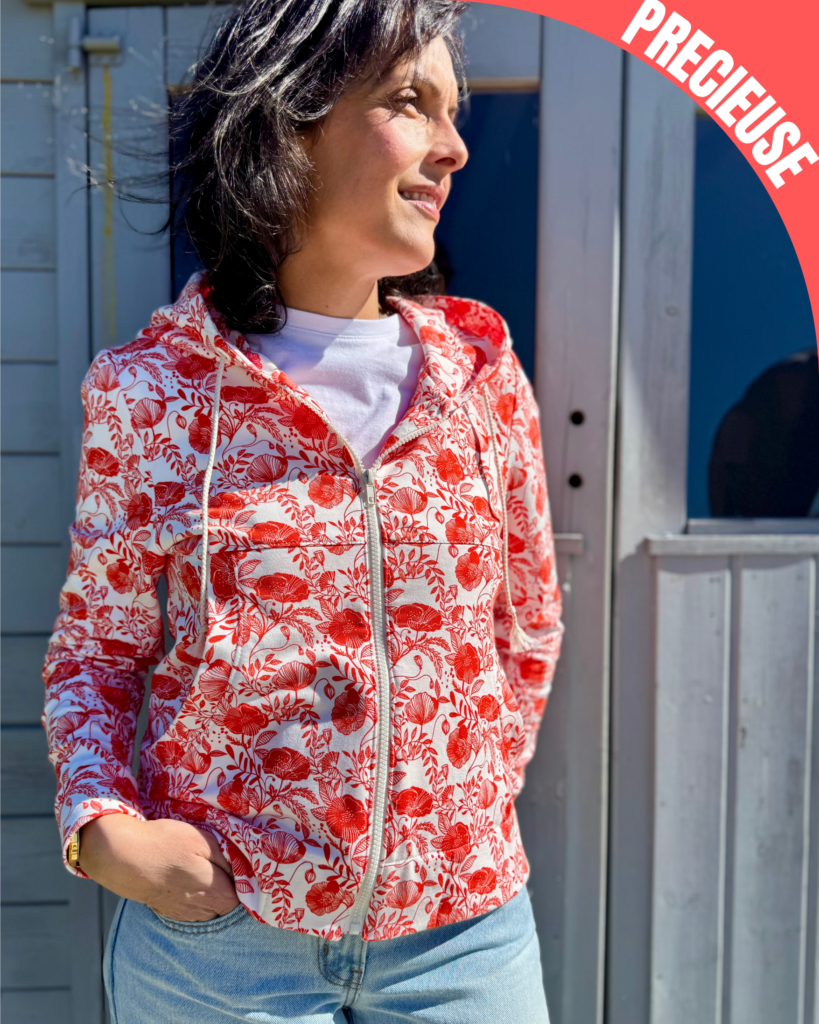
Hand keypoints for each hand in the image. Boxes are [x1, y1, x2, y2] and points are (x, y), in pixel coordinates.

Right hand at [79, 815, 239, 921]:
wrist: (123, 858)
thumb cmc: (166, 845)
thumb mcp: (204, 841)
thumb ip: (228, 860)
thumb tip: (243, 873)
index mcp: (216, 894)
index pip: (244, 899)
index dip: (246, 883)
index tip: (243, 868)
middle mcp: (202, 911)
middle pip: (227, 906)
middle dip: (231, 890)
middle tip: (225, 867)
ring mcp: (184, 914)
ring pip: (210, 909)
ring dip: (212, 895)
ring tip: (205, 872)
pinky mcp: (169, 911)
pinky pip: (192, 909)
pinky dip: (195, 898)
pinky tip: (187, 879)